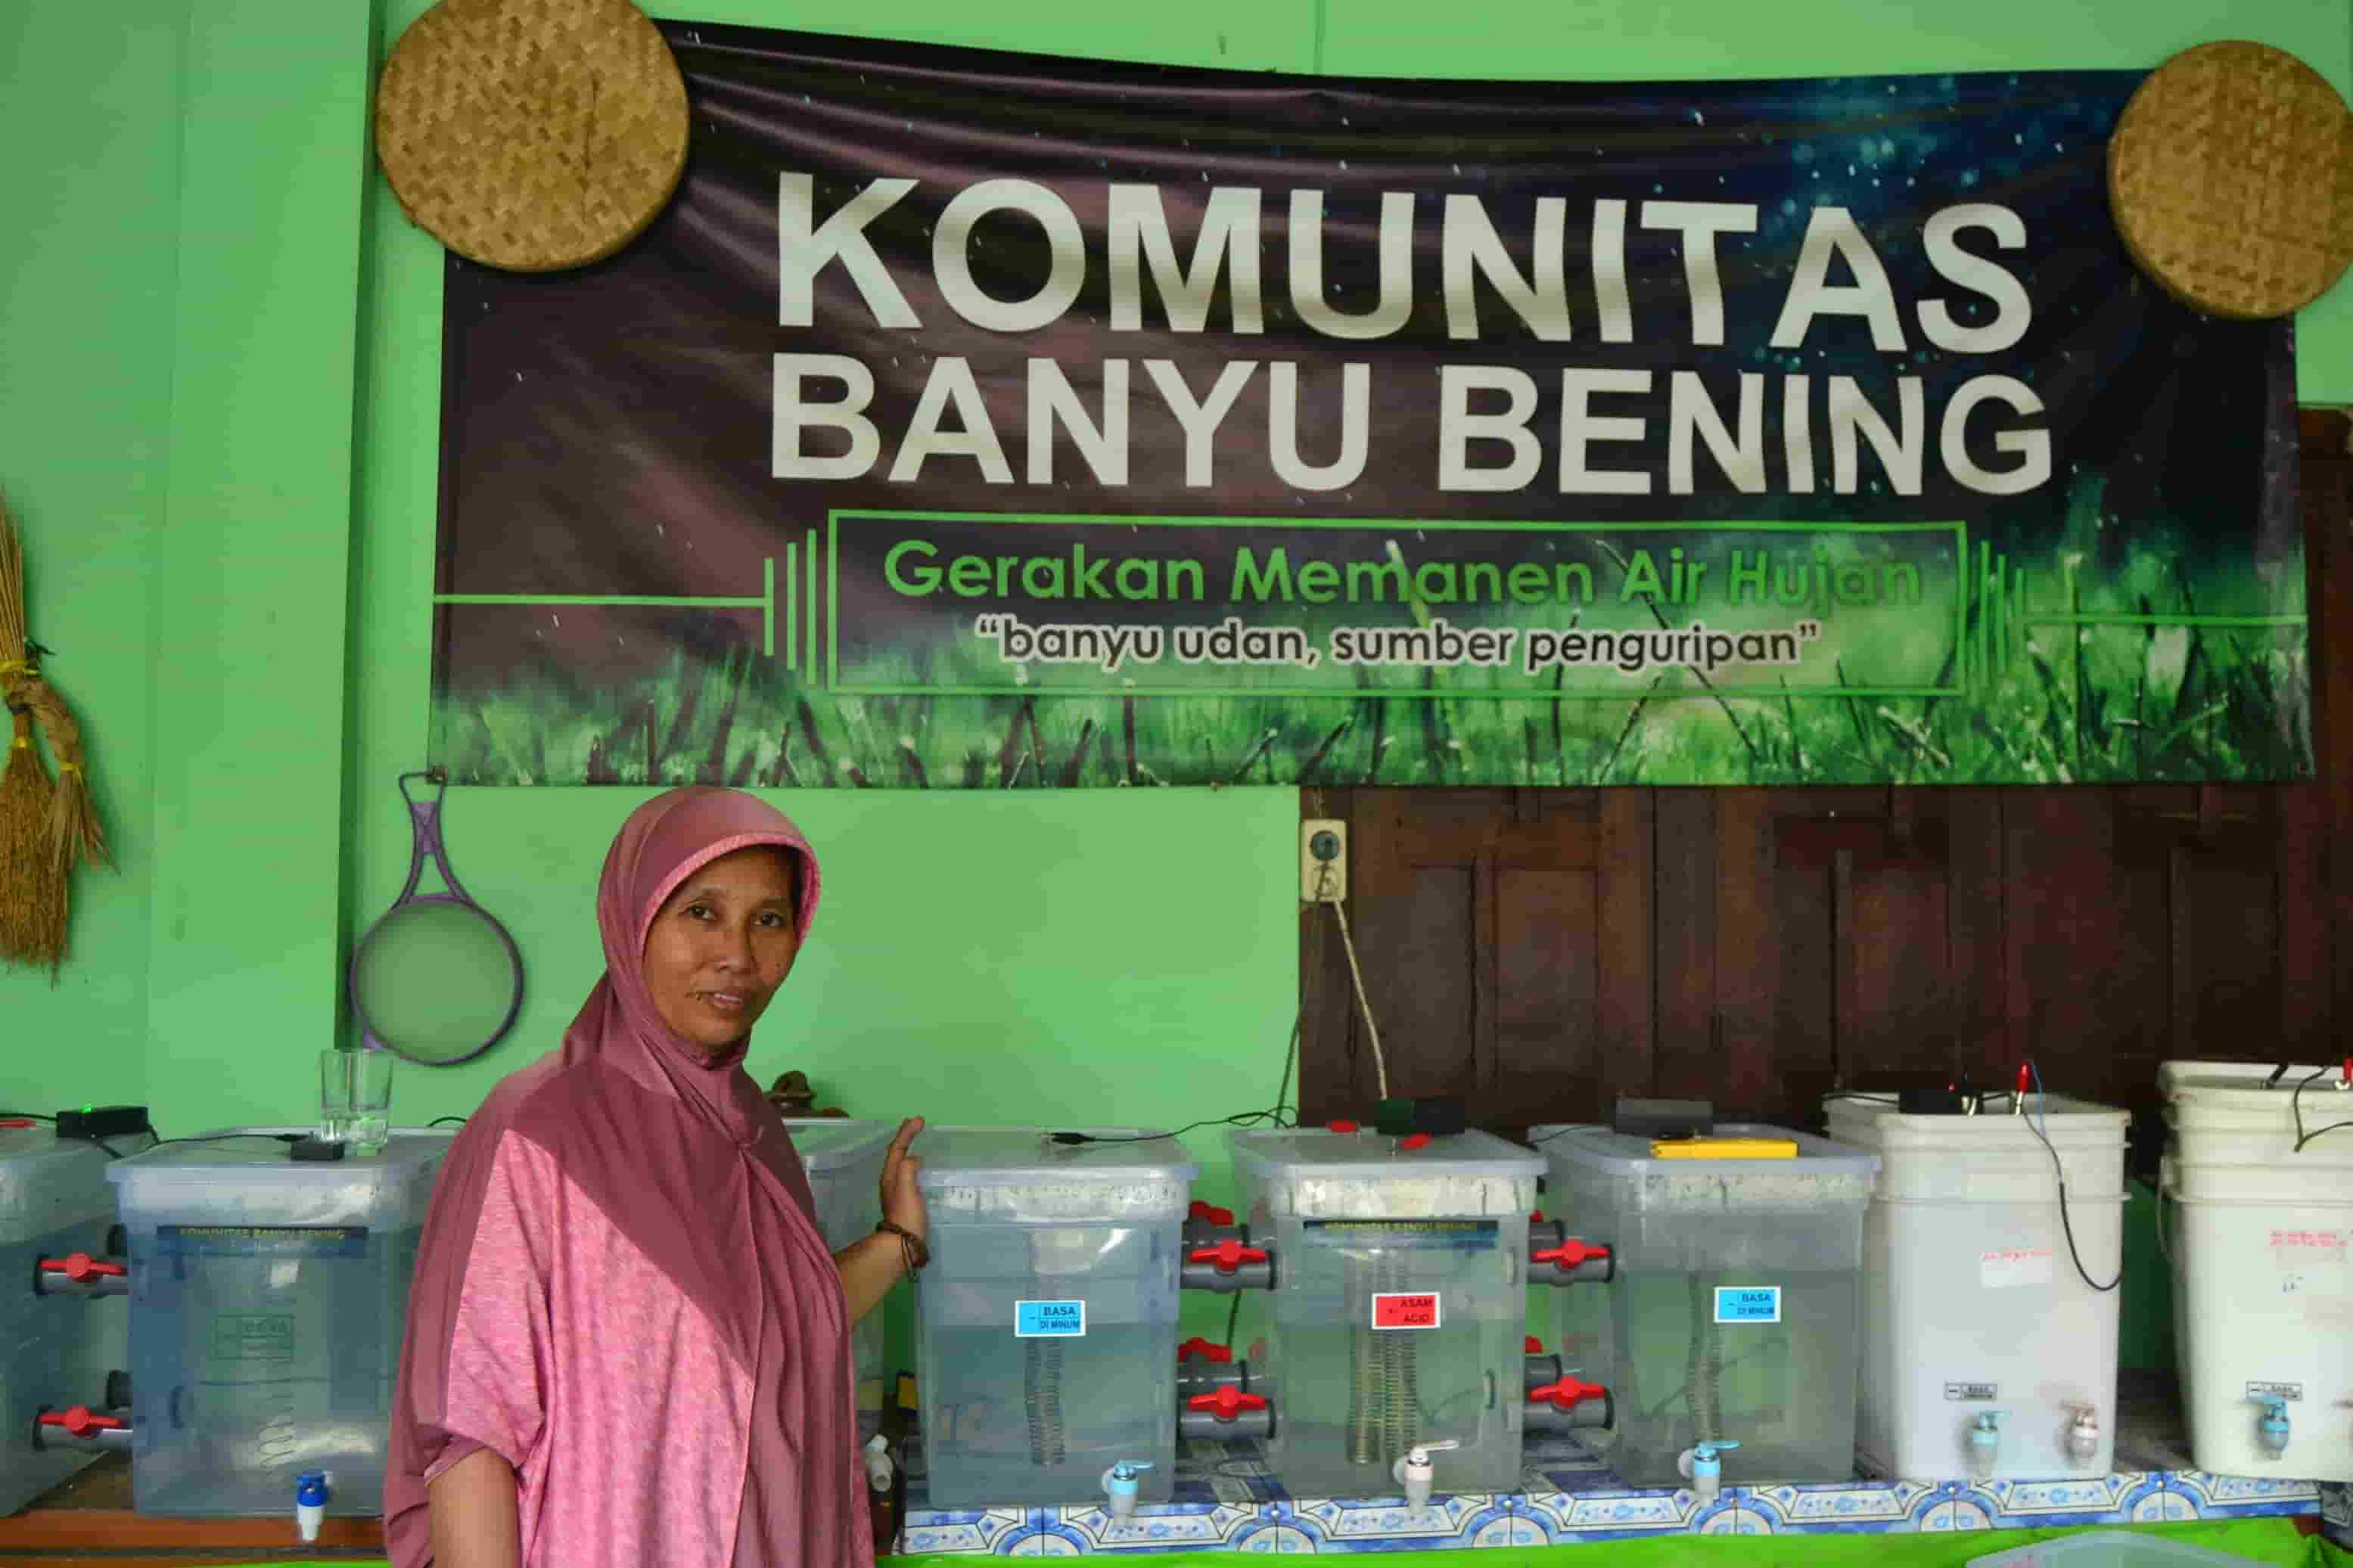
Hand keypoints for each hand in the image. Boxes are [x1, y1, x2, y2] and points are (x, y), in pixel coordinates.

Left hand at [880, 1117, 925, 1244]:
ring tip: (916, 1140)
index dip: (907, 1133)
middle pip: (896, 1154)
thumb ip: (908, 1169)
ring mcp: (897, 1191)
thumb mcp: (907, 1189)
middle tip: (915, 1124)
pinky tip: (920, 1167)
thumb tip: (913, 1158)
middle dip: (905, 1137)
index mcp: (891, 1176)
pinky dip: (913, 1163)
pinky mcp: (905, 1200)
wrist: (902, 1245)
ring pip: (901, 1163)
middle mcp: (891, 1181)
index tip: (919, 1119)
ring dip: (908, 1148)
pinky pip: (908, 1173)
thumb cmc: (906, 1216)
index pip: (897, 1149)